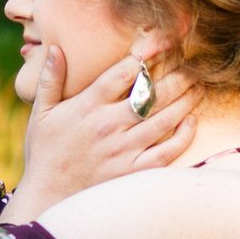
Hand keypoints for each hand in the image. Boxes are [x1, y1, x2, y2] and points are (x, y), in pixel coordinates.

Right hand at [7, 49, 196, 218]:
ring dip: (185, 100)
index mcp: (87, 106)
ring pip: (164, 119)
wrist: (48, 197)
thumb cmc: (45, 152)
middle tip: (193, 62)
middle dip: (176, 74)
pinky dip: (183, 135)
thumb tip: (56, 48)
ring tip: (199, 85)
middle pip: (151, 93)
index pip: (123, 72)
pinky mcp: (133, 171)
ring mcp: (123, 150)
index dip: (146, 54)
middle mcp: (109, 125)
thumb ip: (49, 79)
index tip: (164, 41)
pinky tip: (191, 121)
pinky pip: (166, 151)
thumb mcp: (41, 113)